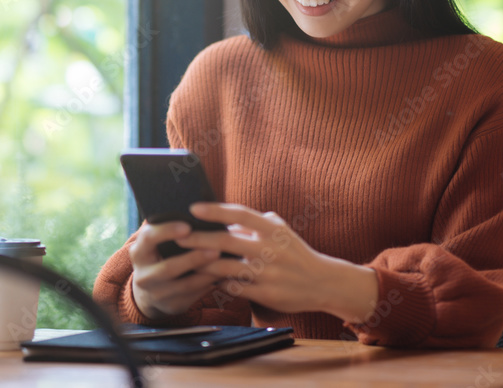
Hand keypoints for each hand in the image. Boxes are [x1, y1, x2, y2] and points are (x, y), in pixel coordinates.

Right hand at [129, 220, 221, 318]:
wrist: (149, 290)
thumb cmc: (160, 255)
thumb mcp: (156, 244)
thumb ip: (170, 229)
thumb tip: (200, 209)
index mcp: (139, 252)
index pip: (149, 238)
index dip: (167, 231)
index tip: (187, 226)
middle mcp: (144, 275)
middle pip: (169, 267)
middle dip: (194, 258)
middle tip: (215, 247)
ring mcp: (157, 293)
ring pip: (185, 285)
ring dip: (206, 273)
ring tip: (224, 261)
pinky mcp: (171, 306)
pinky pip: (193, 296)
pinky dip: (209, 284)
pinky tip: (222, 274)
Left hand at [175, 203, 378, 321]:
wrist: (323, 282)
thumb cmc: (296, 253)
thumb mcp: (281, 231)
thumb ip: (256, 222)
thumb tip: (226, 217)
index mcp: (273, 229)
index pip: (240, 214)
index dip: (216, 211)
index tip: (194, 208)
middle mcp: (271, 249)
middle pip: (227, 242)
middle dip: (200, 239)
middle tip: (179, 236)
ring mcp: (269, 273)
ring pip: (227, 267)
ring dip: (204, 264)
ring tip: (186, 261)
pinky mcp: (267, 294)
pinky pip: (235, 287)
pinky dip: (220, 283)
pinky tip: (206, 280)